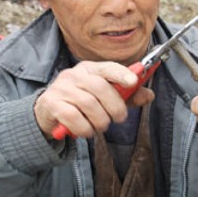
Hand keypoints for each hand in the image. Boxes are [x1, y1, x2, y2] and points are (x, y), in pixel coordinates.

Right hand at [34, 61, 154, 138]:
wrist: (49, 112)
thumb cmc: (81, 102)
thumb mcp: (104, 97)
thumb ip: (127, 96)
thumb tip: (149, 95)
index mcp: (89, 68)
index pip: (107, 67)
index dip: (121, 73)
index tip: (133, 81)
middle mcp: (74, 74)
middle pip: (100, 87)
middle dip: (115, 107)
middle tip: (119, 118)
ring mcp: (61, 88)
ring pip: (88, 104)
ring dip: (100, 121)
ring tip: (101, 126)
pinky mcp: (52, 103)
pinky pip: (73, 117)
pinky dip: (85, 128)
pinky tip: (86, 130)